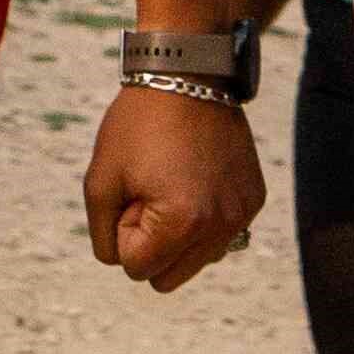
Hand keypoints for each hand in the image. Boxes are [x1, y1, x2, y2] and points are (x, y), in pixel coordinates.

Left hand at [81, 83, 263, 291]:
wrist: (190, 74)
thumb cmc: (138, 125)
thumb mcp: (100, 181)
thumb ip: (103, 236)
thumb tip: (126, 262)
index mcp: (181, 223)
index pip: (135, 268)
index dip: (123, 230)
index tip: (133, 190)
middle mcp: (220, 227)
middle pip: (167, 279)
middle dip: (150, 244)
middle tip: (150, 193)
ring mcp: (241, 215)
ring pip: (196, 262)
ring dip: (178, 235)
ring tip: (174, 185)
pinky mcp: (253, 201)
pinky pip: (220, 236)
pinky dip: (203, 219)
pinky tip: (196, 180)